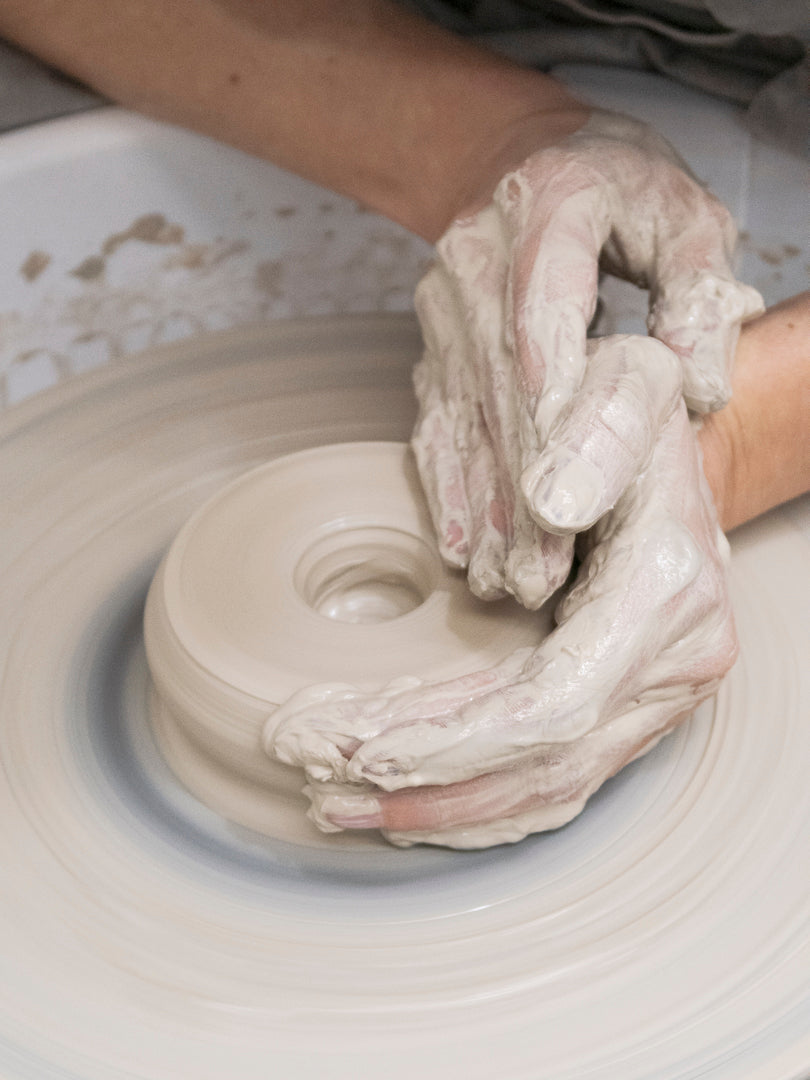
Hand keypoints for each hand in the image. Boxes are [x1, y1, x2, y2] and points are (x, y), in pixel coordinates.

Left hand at [267, 334, 735, 847]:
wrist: (672, 456)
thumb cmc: (635, 418)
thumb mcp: (628, 384)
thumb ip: (602, 430)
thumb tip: (551, 501)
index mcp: (668, 593)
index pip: (554, 702)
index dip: (456, 740)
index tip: (364, 750)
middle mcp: (673, 663)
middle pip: (542, 763)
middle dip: (425, 783)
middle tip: (319, 780)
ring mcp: (654, 694)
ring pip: (545, 786)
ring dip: (439, 806)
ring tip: (340, 802)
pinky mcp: (625, 708)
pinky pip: (553, 777)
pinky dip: (475, 798)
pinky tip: (406, 802)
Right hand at [412, 110, 762, 609]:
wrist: (515, 160)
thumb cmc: (613, 187)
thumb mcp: (683, 212)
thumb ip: (698, 290)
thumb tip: (699, 390)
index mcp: (549, 205)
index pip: (542, 313)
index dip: (551, 409)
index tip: (564, 492)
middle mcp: (478, 258)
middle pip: (499, 387)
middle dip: (522, 488)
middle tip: (542, 574)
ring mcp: (444, 307)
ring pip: (464, 419)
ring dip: (485, 508)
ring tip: (507, 581)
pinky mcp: (431, 345)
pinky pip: (435, 424)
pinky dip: (450, 489)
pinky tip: (462, 546)